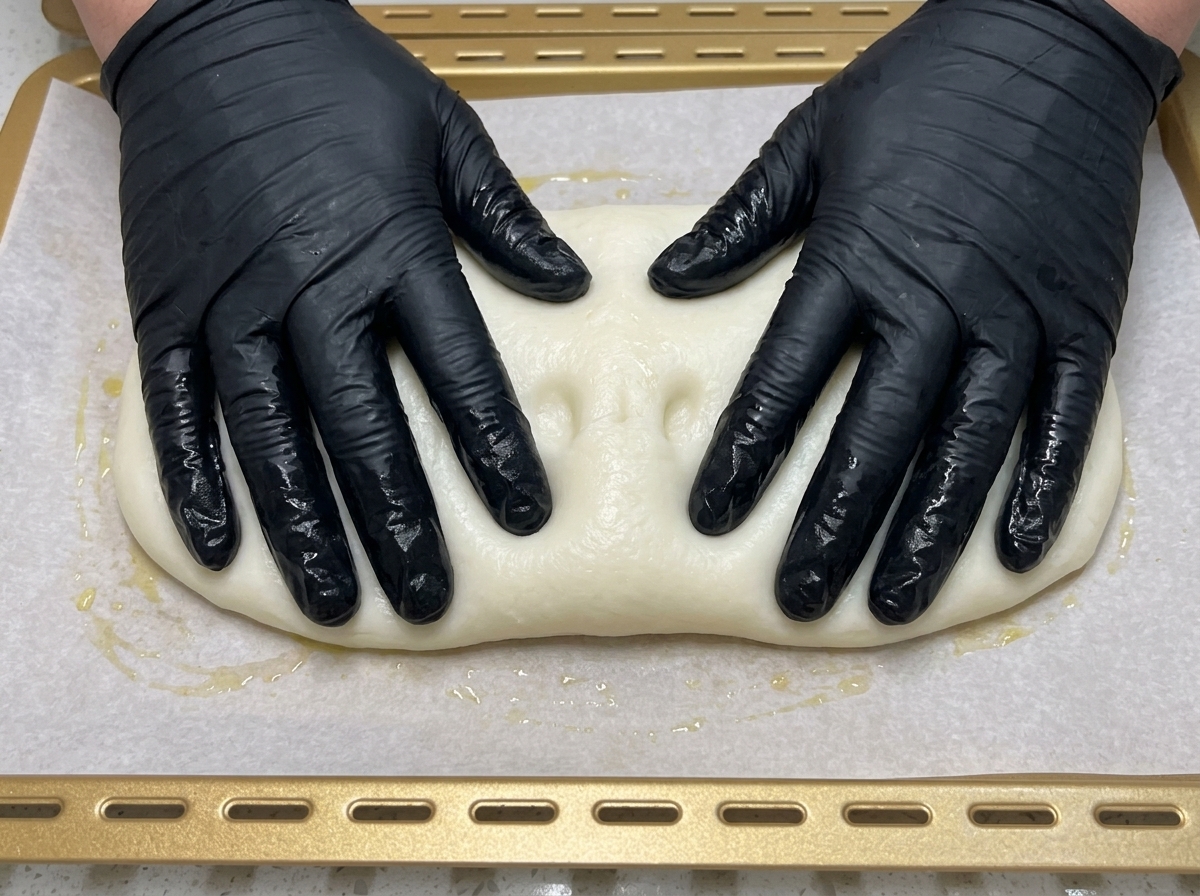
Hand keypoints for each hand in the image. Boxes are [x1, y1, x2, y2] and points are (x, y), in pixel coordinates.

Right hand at [103, 0, 589, 625]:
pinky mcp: (167, 306)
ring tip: (339, 603)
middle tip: (428, 600)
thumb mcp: (443, 131)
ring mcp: (229, 301)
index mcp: (390, 246)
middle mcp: (307, 287)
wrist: (211, 28)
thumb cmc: (339, 82)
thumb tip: (573, 286)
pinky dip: (194, 480)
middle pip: (362, 427)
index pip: (455, 368)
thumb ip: (504, 217)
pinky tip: (222, 547)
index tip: (525, 514)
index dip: (492, 446)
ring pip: (270, 437)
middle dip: (399, 520)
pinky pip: (177, 408)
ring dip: (305, 527)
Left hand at [649, 0, 1178, 624]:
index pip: (788, 374)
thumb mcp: (812, 138)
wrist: (1052, 34)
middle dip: (833, 522)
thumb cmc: (923, 87)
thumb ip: (741, 220)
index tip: (711, 516)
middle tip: (798, 597)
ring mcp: (1017, 311)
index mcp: (860, 254)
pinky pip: (1063, 418)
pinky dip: (1040, 487)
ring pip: (967, 444)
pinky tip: (1009, 552)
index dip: (747, 450)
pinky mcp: (1081, 317)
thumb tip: (666, 279)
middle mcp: (939, 296)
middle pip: (875, 433)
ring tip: (888, 603)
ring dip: (927, 532)